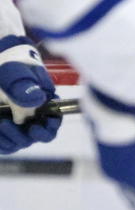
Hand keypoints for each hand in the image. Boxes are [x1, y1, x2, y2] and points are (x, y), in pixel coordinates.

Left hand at [0, 36, 59, 153]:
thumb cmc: (12, 66)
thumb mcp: (17, 72)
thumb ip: (26, 86)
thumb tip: (37, 99)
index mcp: (47, 103)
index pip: (54, 122)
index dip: (48, 129)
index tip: (34, 127)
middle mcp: (36, 116)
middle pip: (37, 137)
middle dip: (23, 136)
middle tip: (6, 124)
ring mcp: (20, 124)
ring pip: (20, 143)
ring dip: (9, 139)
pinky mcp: (6, 129)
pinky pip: (6, 143)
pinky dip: (1, 141)